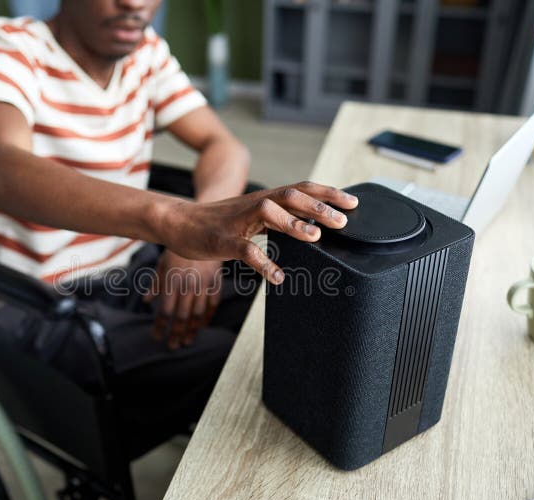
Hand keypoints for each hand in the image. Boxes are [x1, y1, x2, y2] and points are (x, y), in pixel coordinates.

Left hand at [144, 251, 222, 348]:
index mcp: (172, 282)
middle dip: (176, 333)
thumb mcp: (162, 264)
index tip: (156, 337)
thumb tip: (146, 301)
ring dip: (192, 330)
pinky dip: (208, 316)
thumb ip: (155, 284)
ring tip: (187, 342)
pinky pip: (213, 303)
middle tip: (172, 346)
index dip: (160, 326)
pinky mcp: (215, 281)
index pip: (165, 310)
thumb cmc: (177, 249)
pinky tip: (203, 325)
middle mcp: (187, 285)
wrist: (200, 232)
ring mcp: (203, 284)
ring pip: (198, 313)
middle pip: (181, 316)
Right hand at [158, 181, 357, 283]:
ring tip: (315, 238)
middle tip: (342, 221)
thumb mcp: (253, 215)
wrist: (179, 222)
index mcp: (265, 199)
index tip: (353, 202)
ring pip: (268, 214)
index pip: (301, 189)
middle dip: (319, 206)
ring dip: (293, 224)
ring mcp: (238, 221)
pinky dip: (263, 262)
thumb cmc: (219, 222)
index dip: (328, 193)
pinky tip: (277, 276)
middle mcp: (255, 204)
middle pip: (290, 196)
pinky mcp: (223, 240)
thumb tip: (312, 227)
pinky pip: (245, 250)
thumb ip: (280, 218)